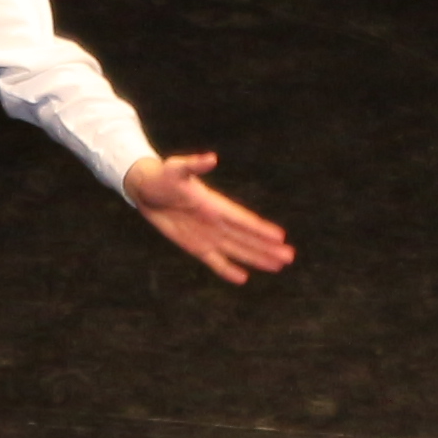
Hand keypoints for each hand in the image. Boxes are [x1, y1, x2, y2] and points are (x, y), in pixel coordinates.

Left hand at [124, 153, 294, 287]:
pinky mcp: (196, 246)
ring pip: (238, 251)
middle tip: (290, 257)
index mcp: (216, 205)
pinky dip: (228, 270)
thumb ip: (194, 165)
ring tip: (278, 266)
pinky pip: (215, 261)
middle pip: (247, 239)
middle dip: (268, 248)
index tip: (280, 236)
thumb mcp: (177, 169)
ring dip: (257, 258)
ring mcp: (208, 236)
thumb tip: (211, 158)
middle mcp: (217, 223)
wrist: (147, 189)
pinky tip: (243, 278)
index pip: (244, 220)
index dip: (261, 229)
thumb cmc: (163, 176)